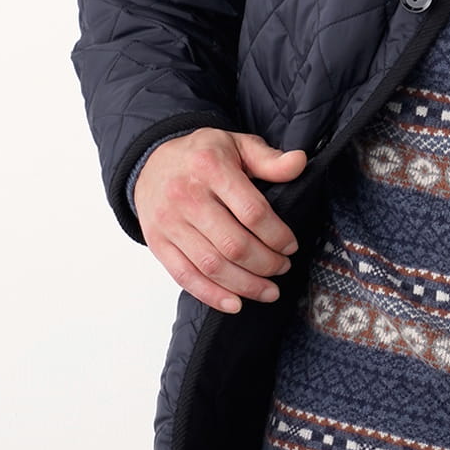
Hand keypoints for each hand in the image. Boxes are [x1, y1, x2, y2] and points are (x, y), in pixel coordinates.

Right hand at [133, 129, 308, 312]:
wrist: (151, 162)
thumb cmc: (202, 156)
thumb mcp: (237, 145)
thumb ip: (269, 159)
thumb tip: (299, 163)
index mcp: (211, 168)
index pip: (252, 212)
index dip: (277, 235)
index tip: (291, 245)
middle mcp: (187, 196)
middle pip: (234, 244)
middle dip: (266, 264)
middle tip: (283, 267)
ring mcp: (169, 223)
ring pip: (212, 265)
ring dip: (246, 285)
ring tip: (269, 291)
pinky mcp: (158, 243)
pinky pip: (185, 276)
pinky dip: (212, 295)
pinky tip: (235, 304)